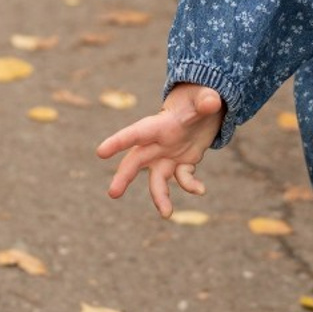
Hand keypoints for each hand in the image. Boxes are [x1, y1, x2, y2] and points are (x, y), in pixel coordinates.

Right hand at [96, 84, 224, 217]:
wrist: (203, 108)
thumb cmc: (198, 98)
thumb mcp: (204, 97)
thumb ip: (206, 100)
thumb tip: (211, 103)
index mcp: (158, 125)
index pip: (135, 133)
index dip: (118, 142)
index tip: (100, 152)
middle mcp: (158, 144)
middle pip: (135, 161)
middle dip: (124, 177)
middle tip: (113, 193)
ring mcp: (168, 156)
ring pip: (157, 180)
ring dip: (159, 197)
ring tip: (166, 213)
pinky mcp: (181, 164)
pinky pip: (182, 179)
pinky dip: (190, 185)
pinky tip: (201, 189)